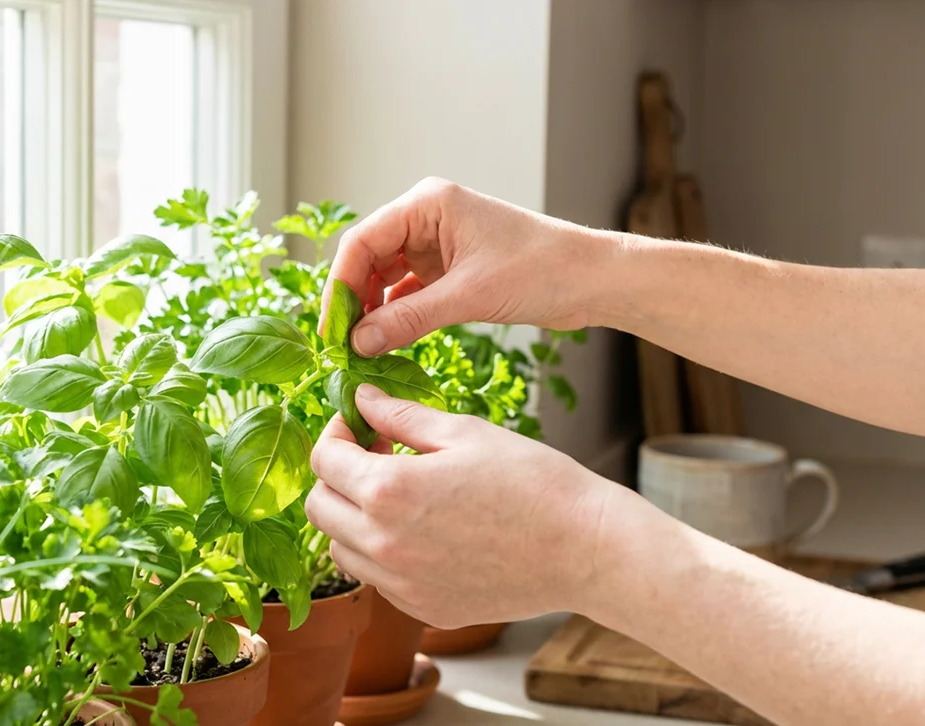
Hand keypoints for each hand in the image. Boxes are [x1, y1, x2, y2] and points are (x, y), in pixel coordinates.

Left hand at [304, 383, 638, 627]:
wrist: (584, 548)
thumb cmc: (532, 482)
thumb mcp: (463, 432)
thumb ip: (400, 415)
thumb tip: (360, 399)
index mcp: (389, 492)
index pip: (324, 460)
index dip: (336, 433)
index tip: (358, 424)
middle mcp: (383, 545)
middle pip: (319, 508)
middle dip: (335, 476)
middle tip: (374, 455)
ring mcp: (401, 585)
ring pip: (340, 549)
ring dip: (352, 517)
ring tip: (397, 494)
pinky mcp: (423, 609)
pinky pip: (377, 579)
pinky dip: (382, 553)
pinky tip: (421, 530)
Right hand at [322, 177, 610, 356]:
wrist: (592, 280)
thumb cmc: (542, 269)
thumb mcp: (469, 296)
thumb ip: (409, 319)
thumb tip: (359, 342)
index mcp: (428, 204)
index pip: (362, 240)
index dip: (341, 284)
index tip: (332, 327)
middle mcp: (427, 218)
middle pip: (369, 259)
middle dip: (354, 301)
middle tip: (342, 345)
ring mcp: (438, 244)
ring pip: (386, 279)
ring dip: (373, 312)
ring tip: (362, 350)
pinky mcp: (450, 270)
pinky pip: (408, 293)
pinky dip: (396, 317)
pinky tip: (386, 343)